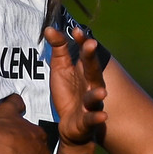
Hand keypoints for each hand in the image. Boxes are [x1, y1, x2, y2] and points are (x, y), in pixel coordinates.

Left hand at [44, 23, 106, 147]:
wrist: (70, 125)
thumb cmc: (67, 94)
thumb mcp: (60, 69)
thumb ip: (58, 48)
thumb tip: (49, 28)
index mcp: (84, 71)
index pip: (84, 53)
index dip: (82, 41)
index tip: (76, 31)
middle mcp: (91, 85)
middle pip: (92, 69)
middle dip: (91, 57)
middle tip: (91, 44)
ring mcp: (90, 103)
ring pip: (95, 97)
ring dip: (98, 94)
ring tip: (102, 92)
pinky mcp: (87, 121)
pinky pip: (93, 119)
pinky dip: (97, 117)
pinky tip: (103, 116)